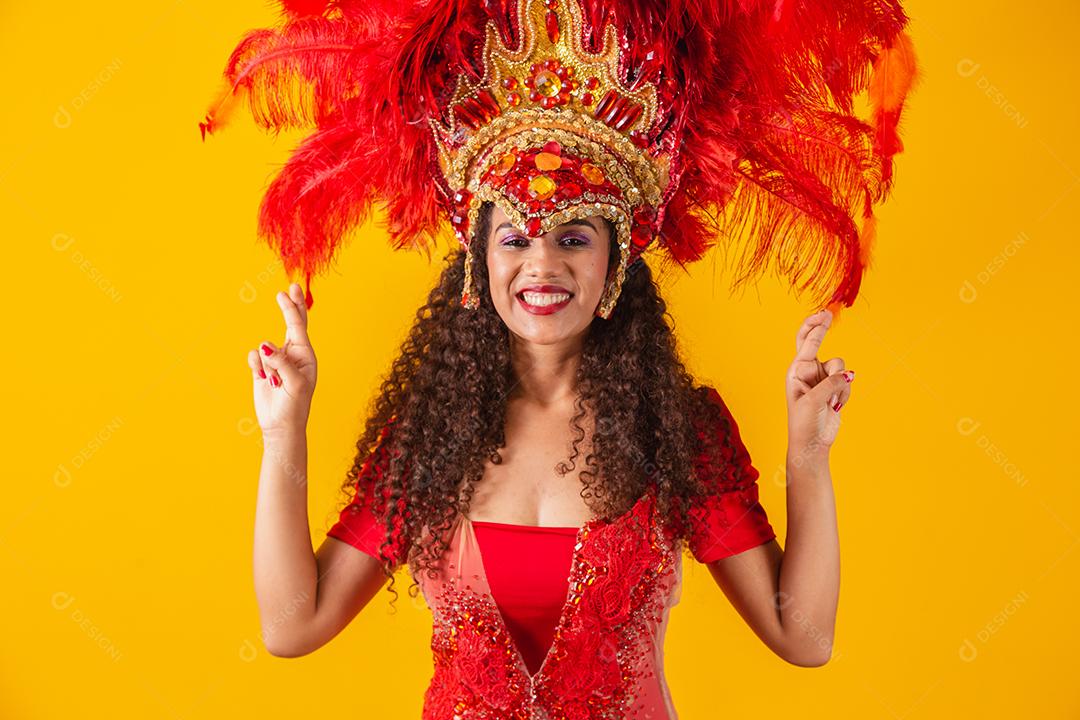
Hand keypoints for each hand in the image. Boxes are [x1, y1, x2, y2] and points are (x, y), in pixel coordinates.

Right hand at [247, 283, 317, 434]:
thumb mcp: (295, 384)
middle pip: (290, 324)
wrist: (280, 425)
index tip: (289, 291)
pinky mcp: (262, 369)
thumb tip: (266, 346)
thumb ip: (282, 363)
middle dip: (289, 307)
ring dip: (267, 364)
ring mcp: (276, 361)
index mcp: (305, 355)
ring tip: (275, 382)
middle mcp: (292, 355)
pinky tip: (263, 378)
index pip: (299, 326)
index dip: (293, 308)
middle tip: (290, 288)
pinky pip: (254, 357)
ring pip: (264, 347)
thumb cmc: (294, 406)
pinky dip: (256, 366)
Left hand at [784, 309, 854, 467]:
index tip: (825, 314)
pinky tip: (835, 407)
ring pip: (840, 366)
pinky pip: (847, 382)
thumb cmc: (804, 423)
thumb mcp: (813, 401)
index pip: (806, 343)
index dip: (815, 327)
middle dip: (821, 329)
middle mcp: (808, 371)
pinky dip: (844, 395)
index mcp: (796, 371)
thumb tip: (848, 374)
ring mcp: (822, 379)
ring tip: (830, 401)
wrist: (812, 443)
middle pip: (816, 343)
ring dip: (840, 383)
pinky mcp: (835, 388)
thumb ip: (830, 384)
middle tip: (828, 315)